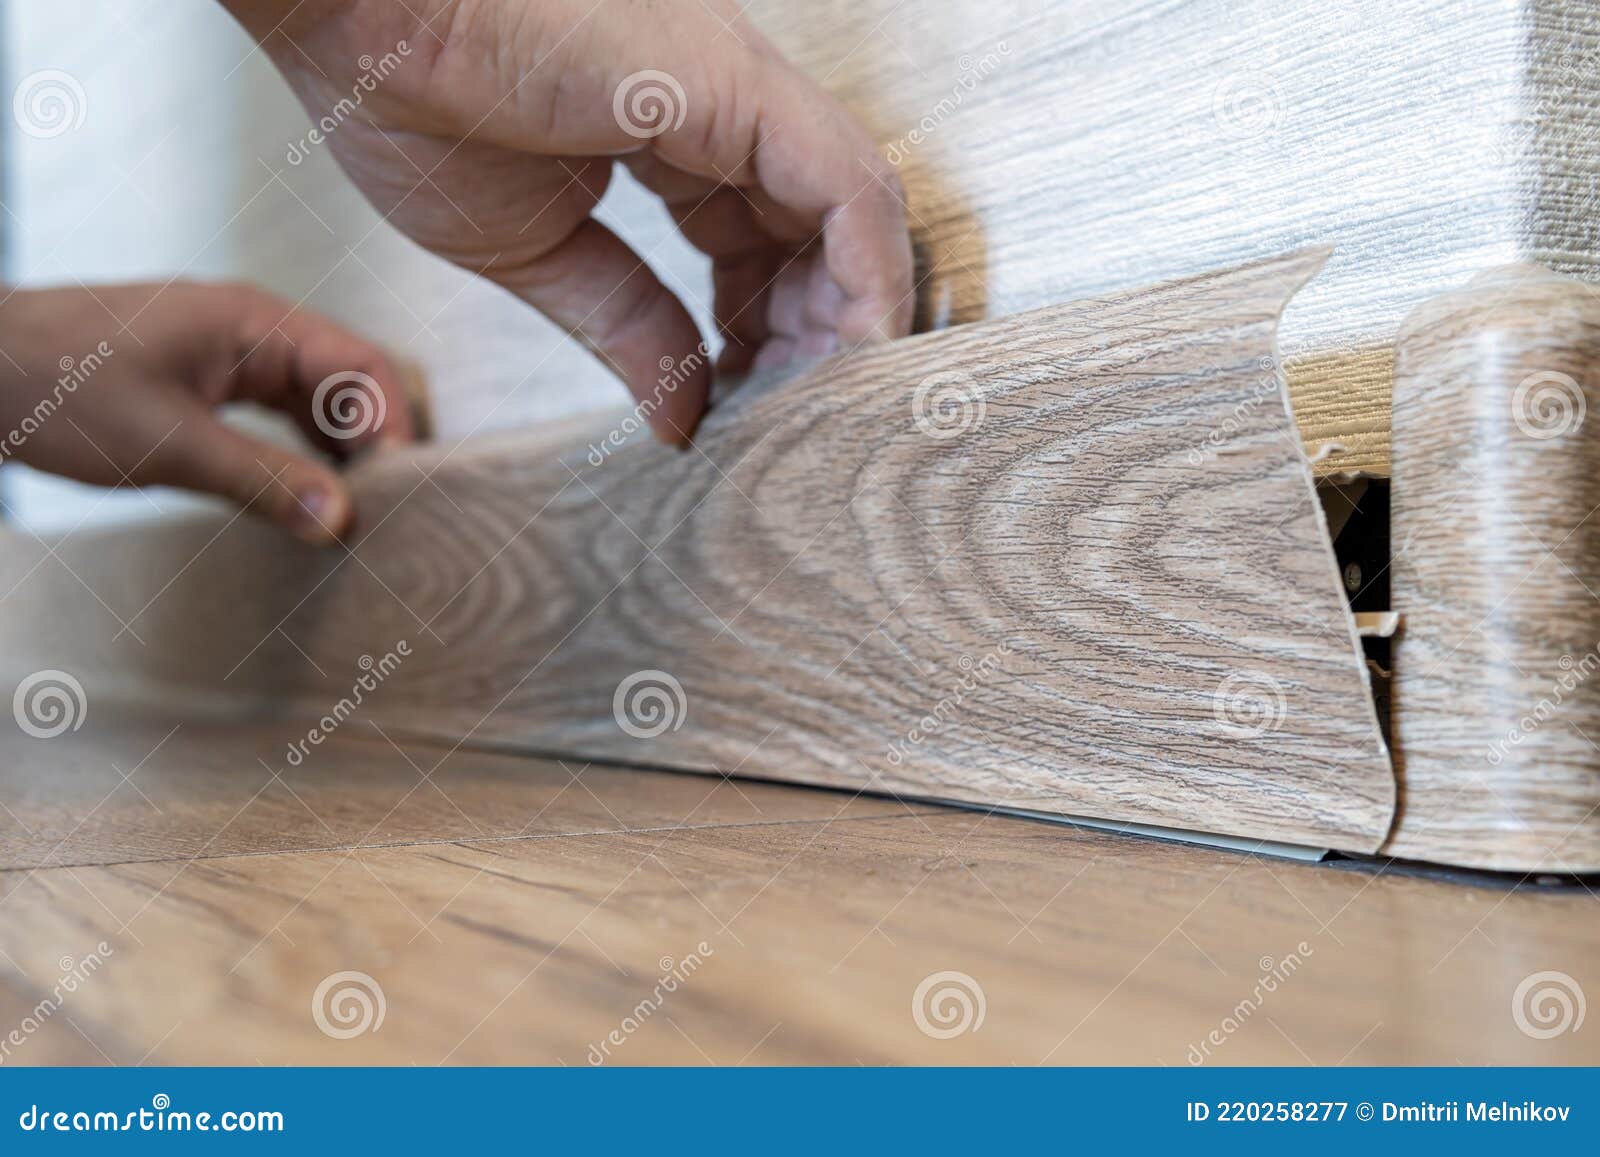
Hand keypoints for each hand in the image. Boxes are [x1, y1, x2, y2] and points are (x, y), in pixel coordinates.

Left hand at [0, 281, 414, 544]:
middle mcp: (254, 330)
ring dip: (344, 451)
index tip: (399, 492)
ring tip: (358, 512)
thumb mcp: (169, 446)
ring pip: (320, 401)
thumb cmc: (58, 389)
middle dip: (378, 442)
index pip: (362, 366)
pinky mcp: (211, 380)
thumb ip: (262, 482)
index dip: (394, 427)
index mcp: (254, 323)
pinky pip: (282, 413)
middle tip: (389, 509)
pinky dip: (306, 452)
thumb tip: (341, 520)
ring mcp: (233, 353)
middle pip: (352, 381)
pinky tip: (310, 495)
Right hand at [222, 0, 914, 441]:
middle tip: (795, 409)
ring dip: (849, 313)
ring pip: (851, 210)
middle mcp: (720, 101)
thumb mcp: (540, 251)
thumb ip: (627, 325)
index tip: (747, 395)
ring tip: (827, 394)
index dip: (765, 325)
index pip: (757, 236)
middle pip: (813, 229)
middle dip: (815, 330)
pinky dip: (870, 274)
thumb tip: (682, 417)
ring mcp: (736, 88)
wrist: (350, 13)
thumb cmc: (412, 97)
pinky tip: (857, 342)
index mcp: (668, 126)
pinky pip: (850, 189)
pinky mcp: (740, 87)